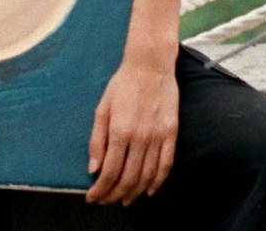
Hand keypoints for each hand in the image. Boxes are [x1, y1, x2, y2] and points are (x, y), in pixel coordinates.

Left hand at [86, 49, 178, 204]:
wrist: (150, 65)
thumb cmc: (122, 84)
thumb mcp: (102, 108)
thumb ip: (96, 140)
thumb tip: (93, 169)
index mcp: (120, 130)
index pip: (109, 172)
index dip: (100, 189)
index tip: (93, 196)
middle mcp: (140, 137)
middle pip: (128, 178)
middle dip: (114, 195)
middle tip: (106, 201)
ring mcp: (157, 137)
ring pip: (146, 176)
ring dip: (134, 193)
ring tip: (124, 200)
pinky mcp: (171, 134)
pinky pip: (166, 165)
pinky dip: (158, 182)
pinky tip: (149, 190)